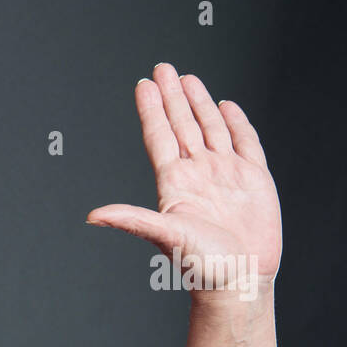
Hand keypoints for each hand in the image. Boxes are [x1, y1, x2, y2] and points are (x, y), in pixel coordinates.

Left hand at [86, 62, 281, 301]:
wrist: (240, 280)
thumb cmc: (201, 264)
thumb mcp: (165, 235)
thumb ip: (131, 219)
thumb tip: (92, 216)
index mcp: (175, 183)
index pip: (160, 136)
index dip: (151, 110)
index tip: (143, 84)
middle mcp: (198, 174)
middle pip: (182, 125)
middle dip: (172, 96)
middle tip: (163, 66)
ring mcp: (226, 174)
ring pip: (210, 129)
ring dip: (198, 103)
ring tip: (188, 79)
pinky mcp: (254, 179)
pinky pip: (244, 142)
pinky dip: (236, 123)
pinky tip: (225, 106)